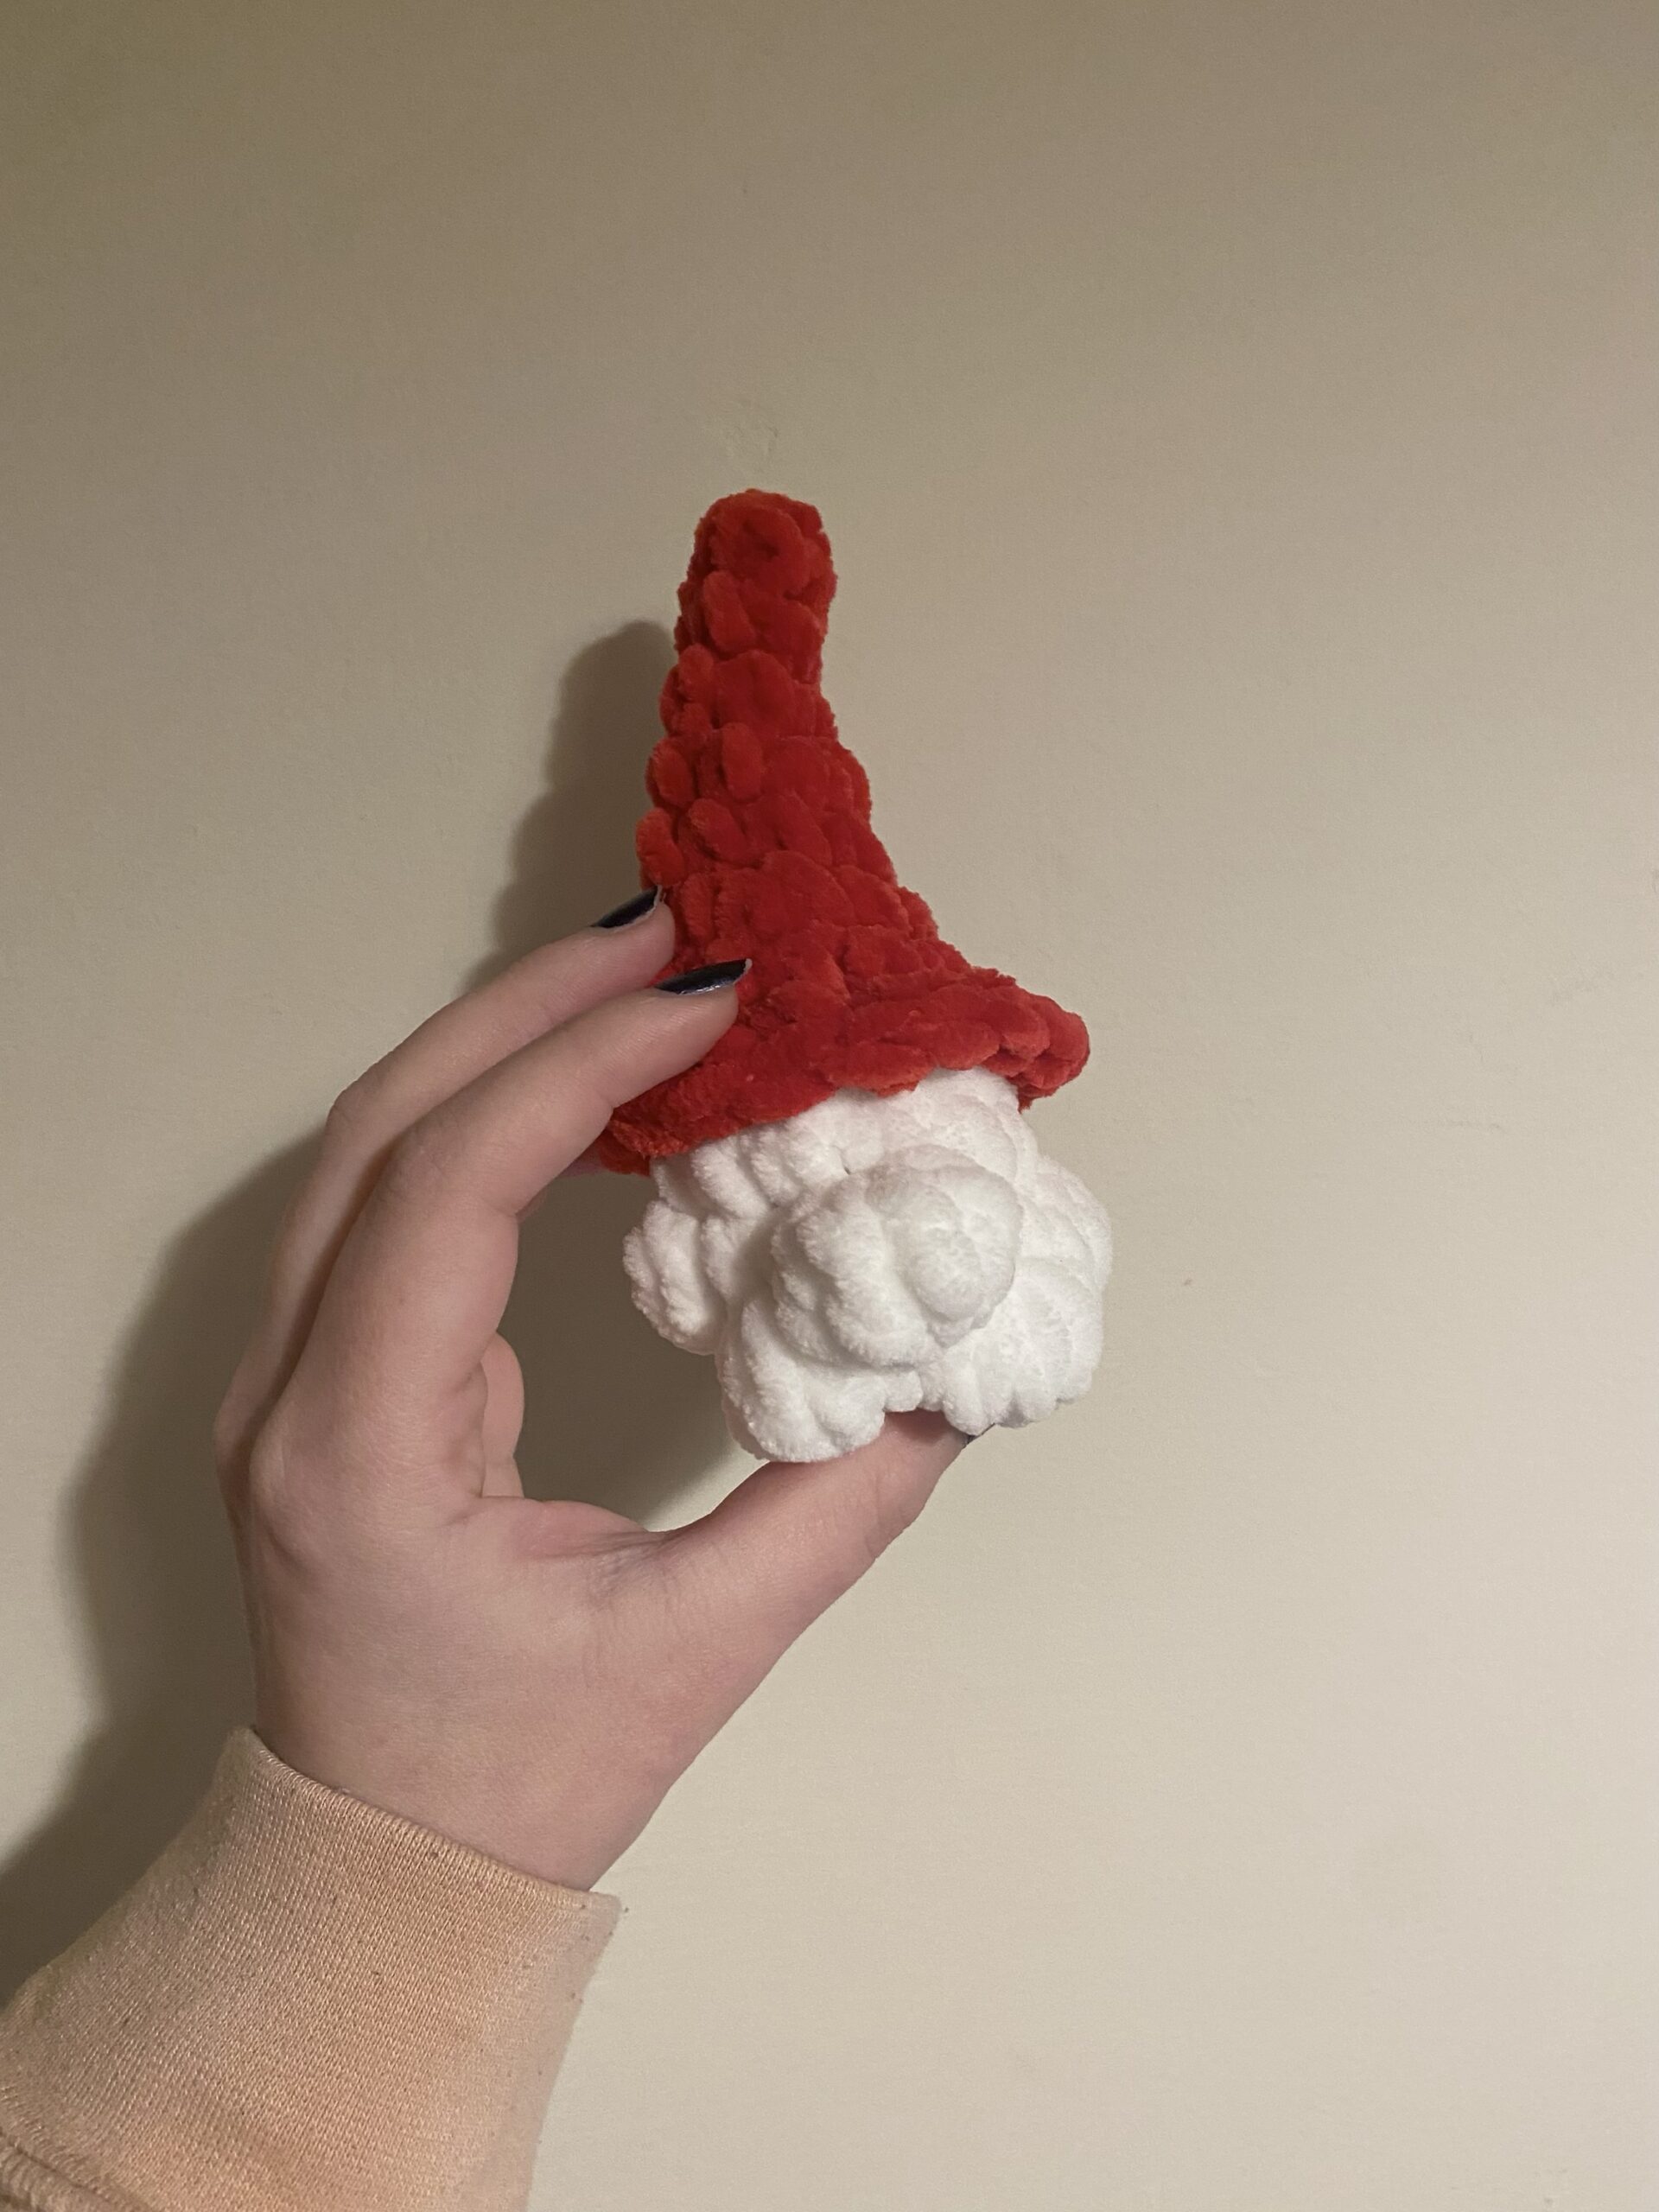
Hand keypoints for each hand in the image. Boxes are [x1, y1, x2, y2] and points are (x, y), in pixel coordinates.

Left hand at [212, 899, 963, 1888]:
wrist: (381, 1872)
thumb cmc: (517, 1784)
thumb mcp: (698, 1649)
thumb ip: (841, 1501)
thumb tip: (958, 1375)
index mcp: (355, 1449)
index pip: (445, 1187)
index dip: (577, 1068)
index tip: (710, 1001)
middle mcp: (287, 1391)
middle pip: (380, 1126)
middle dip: (529, 1007)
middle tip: (677, 931)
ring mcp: (284, 1378)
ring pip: (367, 1149)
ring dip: (499, 1045)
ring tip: (638, 976)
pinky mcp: (322, 1378)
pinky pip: (388, 1200)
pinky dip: (484, 1116)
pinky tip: (586, 1087)